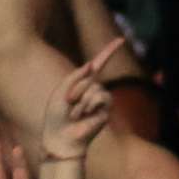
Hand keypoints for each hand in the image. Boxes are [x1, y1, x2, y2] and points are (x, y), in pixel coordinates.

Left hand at [41, 42, 119, 162]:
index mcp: (82, 83)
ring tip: (75, 113)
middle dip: (75, 89)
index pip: (99, 64)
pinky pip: (100, 97)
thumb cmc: (56, 117)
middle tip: (67, 103)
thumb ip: (75, 76)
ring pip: (95, 88)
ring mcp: (101, 100)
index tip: (122, 40)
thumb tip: (91, 65)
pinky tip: (84, 116)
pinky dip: (88, 104)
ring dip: (81, 99)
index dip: (109, 51)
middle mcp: (94, 90)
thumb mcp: (60, 92)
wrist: (61, 138)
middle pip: (90, 76)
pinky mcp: (106, 111)